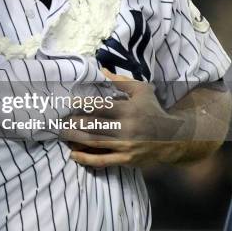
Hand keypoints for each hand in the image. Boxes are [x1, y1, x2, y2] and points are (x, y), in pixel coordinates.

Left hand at [66, 70, 184, 167]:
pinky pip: (103, 161)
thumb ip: (121, 81)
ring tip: (62, 134)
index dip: (82, 105)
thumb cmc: (153, 110)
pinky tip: (74, 155)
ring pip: (94, 143)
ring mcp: (126, 145)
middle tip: (59, 120)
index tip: (68, 103)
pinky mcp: (126, 159)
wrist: (172, 138)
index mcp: (128, 109)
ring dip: (75, 139)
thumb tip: (102, 70)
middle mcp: (126, 128)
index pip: (100, 106)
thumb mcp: (142, 91)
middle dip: (74, 123)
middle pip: (93, 126)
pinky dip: (86, 159)